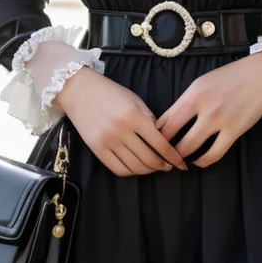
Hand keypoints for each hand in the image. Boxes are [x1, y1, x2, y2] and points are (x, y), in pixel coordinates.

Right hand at [52, 66, 189, 176]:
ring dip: (149, 170)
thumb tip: (163, 141)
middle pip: (149, 159)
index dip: (173, 156)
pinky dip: (131, 172)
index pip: (160, 144)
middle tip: (169, 165)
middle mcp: (122, 131)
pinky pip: (118, 169)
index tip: (182, 163)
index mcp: (135, 116)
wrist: (79, 90)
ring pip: (135, 167)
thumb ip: (150, 120)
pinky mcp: (97, 149)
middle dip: (163, 165)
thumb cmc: (111, 93)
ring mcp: (108, 142)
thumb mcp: (135, 100)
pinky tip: (137, 167)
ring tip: (155, 167)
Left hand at [154, 51, 261, 168]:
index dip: (154, 135)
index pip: (164, 120)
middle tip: (162, 156)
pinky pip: (213, 154)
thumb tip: (168, 122)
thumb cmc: (230, 77)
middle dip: (164, 150)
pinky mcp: (234, 131)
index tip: (153, 143)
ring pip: (190, 148)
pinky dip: (203, 161)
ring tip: (179, 160)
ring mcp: (219, 120)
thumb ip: (186, 101)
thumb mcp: (202, 83)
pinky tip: (199, 161)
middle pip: (171, 137)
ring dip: (181, 157)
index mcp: (192, 93)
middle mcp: (202, 107)